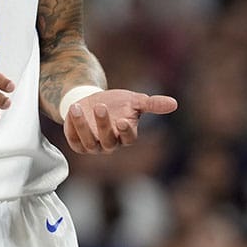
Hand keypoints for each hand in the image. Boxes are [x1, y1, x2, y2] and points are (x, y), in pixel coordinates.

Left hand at [63, 89, 177, 153]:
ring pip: (89, 142)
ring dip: (83, 126)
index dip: (126, 131)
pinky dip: (72, 126)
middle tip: (100, 106)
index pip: (129, 139)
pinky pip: (74, 140)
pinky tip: (72, 110)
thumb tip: (174, 104)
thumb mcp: (134, 100)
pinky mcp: (78, 144)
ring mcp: (94, 146)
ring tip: (77, 107)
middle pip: (109, 140)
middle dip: (104, 124)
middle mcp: (111, 144)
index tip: (123, 120)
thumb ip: (152, 104)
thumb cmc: (118, 103)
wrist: (94, 102)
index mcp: (126, 135)